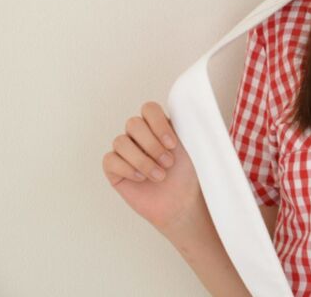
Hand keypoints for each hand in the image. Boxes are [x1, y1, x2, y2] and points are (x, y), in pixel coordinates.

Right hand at [102, 101, 202, 234]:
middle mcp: (140, 135)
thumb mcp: (196, 147)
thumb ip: (194, 126)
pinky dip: (127, 169)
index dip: (158, 124)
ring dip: (142, 160)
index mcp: (160, 125)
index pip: (149, 109)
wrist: (182, 203)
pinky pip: (110, 160)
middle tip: (169, 162)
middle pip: (133, 123)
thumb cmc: (189, 175)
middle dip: (152, 145)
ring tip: (160, 175)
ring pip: (120, 141)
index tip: (173, 144)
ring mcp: (126, 151)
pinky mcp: (114, 169)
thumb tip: (200, 110)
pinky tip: (142, 178)